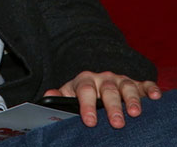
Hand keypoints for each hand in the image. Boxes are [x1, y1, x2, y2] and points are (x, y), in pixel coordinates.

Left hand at [44, 71, 161, 128]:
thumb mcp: (70, 94)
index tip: (89, 121)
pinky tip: (154, 97)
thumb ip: (60, 96)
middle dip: (112, 106)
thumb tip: (47, 95)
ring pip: (126, 86)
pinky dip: (150, 88)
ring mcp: (120, 80)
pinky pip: (144, 83)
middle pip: (107, 90)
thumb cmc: (83, 94)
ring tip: (135, 113)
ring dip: (132, 99)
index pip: (84, 90)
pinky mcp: (136, 84)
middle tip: (116, 123)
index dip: (86, 105)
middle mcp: (103, 79)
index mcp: (85, 81)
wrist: (97, 81)